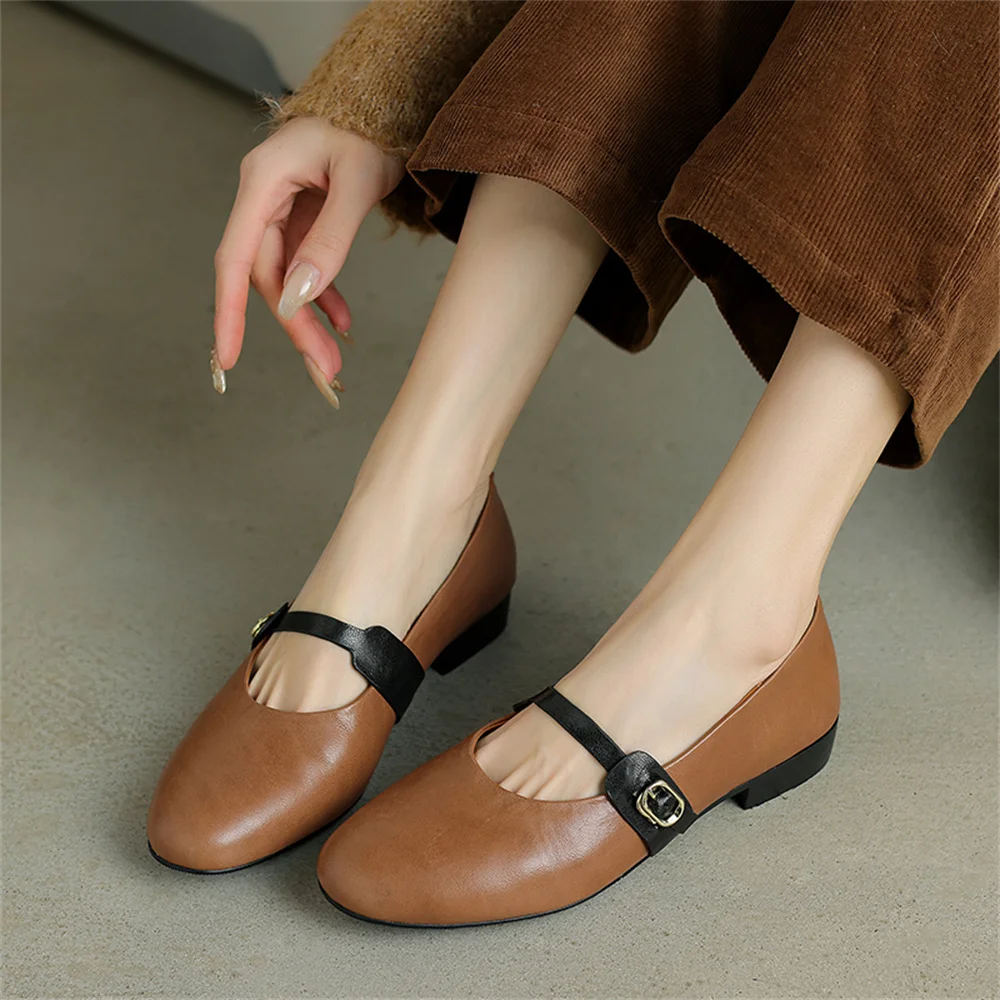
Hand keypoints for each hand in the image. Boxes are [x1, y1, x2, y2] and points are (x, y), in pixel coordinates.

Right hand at [213, 117, 404, 399]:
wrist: (386, 99)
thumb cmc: (371, 127)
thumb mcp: (356, 184)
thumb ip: (330, 241)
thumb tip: (299, 295)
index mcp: (263, 181)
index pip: (235, 260)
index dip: (229, 313)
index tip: (230, 357)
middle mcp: (265, 196)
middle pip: (267, 276)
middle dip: (294, 325)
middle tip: (323, 368)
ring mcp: (284, 207)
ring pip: (287, 276)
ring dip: (310, 316)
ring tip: (333, 357)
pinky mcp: (304, 215)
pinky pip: (306, 264)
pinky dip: (323, 294)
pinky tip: (341, 319)